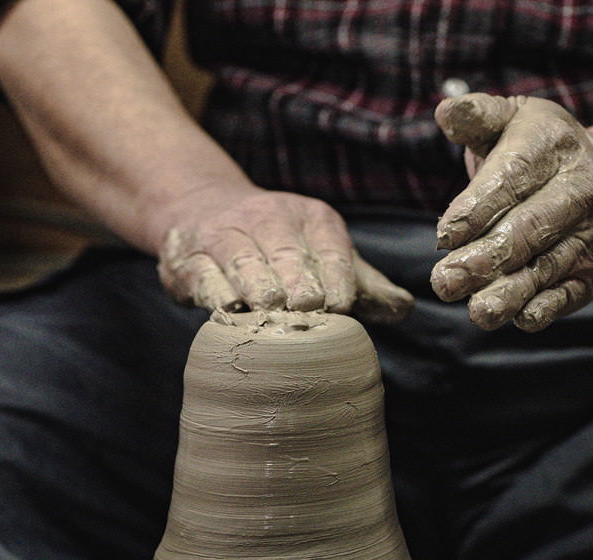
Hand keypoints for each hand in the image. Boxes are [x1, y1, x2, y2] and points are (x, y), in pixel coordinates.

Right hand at [156, 185, 413, 323]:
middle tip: (305, 315)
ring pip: (245, 265)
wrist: (200, 211)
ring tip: (269, 314)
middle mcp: (268, 218)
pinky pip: (204, 278)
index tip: (339, 310)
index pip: (331, 251)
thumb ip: (363, 284)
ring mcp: (224, 235)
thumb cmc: (278, 247)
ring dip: (258, 291)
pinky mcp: (188, 259)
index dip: (336, 282)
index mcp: (312, 218)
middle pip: (288, 259)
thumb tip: (404, 309)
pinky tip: (230, 310)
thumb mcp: (324, 254)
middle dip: (298, 289)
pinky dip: (217, 295)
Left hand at [430, 94, 592, 331]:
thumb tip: (447, 111)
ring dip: (511, 293)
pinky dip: (545, 308)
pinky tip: (519, 318)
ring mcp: (589, 236)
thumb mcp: (512, 120)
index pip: (514, 178)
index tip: (444, 234)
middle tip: (446, 281)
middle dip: (488, 257)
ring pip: (548, 268)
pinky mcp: (592, 274)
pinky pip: (569, 295)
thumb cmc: (539, 150)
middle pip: (532, 228)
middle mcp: (580, 191)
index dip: (479, 207)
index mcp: (554, 147)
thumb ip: (477, 117)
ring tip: (477, 312)